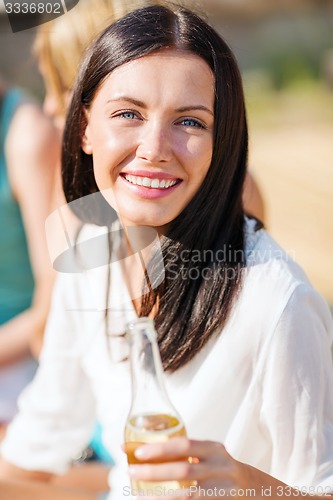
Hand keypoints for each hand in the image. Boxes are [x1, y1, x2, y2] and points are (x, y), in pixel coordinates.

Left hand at [126, 437, 256, 498]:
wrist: (257, 490)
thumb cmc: (221, 469)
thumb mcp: (210, 455)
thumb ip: (187, 454)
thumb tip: (143, 453)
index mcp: (215, 449)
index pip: (185, 445)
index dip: (160, 448)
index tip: (138, 452)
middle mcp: (221, 468)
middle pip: (183, 471)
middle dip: (154, 472)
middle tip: (130, 472)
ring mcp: (223, 491)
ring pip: (186, 496)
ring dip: (159, 496)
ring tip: (138, 495)